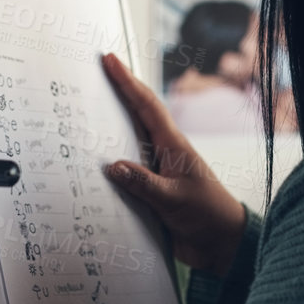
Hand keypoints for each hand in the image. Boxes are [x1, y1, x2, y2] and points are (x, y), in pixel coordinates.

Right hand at [100, 53, 248, 274]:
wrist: (221, 244)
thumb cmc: (207, 215)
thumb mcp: (174, 200)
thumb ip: (144, 184)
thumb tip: (112, 166)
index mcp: (173, 146)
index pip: (146, 106)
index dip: (128, 82)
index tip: (110, 60)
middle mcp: (163, 153)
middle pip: (135, 117)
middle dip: (115, 94)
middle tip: (92, 75)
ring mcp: (157, 171)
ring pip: (128, 143)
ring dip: (108, 130)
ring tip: (83, 113)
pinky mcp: (151, 191)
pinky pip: (126, 172)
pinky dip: (109, 166)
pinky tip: (91, 166)